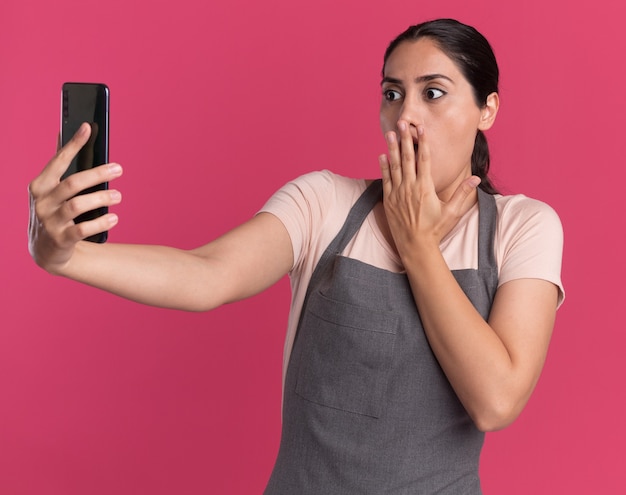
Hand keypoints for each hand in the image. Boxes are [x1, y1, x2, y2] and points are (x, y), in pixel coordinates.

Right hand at [28, 123, 122, 272]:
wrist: (46, 250)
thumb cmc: (54, 212)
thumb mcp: (52, 191)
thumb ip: (59, 166)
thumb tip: (63, 132)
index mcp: (40, 185)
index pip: (58, 161)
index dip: (74, 144)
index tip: (88, 127)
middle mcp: (42, 202)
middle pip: (73, 183)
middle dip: (97, 174)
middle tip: (118, 169)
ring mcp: (49, 222)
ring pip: (78, 206)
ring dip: (101, 198)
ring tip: (118, 195)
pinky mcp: (60, 240)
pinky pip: (82, 230)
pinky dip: (101, 222)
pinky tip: (114, 218)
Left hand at [378, 120, 479, 256]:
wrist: (415, 246)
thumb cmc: (435, 230)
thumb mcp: (452, 212)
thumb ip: (462, 193)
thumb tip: (476, 178)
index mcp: (425, 188)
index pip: (424, 160)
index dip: (422, 143)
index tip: (421, 129)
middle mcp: (410, 188)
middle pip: (407, 158)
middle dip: (405, 139)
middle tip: (402, 123)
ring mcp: (398, 194)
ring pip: (394, 166)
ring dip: (392, 148)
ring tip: (389, 133)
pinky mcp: (389, 200)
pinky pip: (385, 180)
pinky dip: (384, 167)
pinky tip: (382, 156)